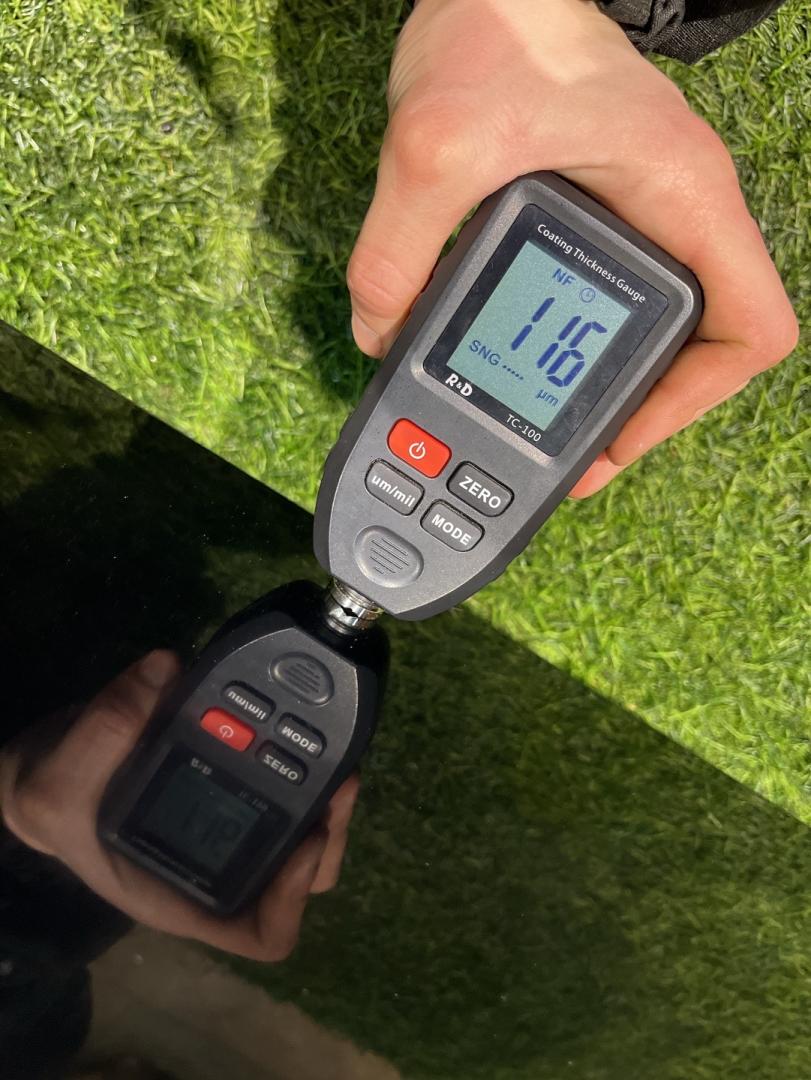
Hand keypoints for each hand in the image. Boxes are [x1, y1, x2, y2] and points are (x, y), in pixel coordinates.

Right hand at [0, 651, 358, 960]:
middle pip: (302, 875)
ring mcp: (232, 823)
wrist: (53, 764)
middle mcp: (220, 864)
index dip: (292, 897)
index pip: (262, 932)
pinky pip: (287, 784)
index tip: (306, 840)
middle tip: (342, 780)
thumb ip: (105, 730)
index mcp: (185, 893)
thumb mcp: (57, 782)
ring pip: (305, 830)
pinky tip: (301, 727)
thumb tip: (165, 669)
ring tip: (336, 755)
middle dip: (330, 831)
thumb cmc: (56, 802)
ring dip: (326, 797)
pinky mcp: (236, 782)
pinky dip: (302, 762)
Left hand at [347, 0, 797, 495]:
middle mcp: (669, 214)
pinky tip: (513, 355)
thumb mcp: (434, 147)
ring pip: (642, 327)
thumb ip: (396, 252)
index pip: (750, 329)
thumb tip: (378, 332)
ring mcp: (634, 215)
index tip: (621, 431)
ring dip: (592, 379)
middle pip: (691, 348)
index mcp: (680, 200)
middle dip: (631, 408)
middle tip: (564, 449)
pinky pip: (596, 295)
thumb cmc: (501, 25)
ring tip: (534, 420)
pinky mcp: (590, 210)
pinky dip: (561, 338)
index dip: (695, 400)